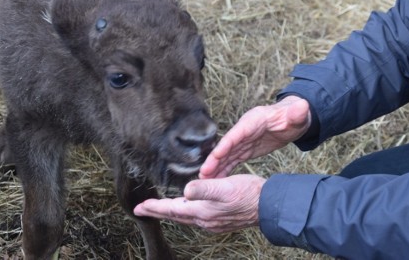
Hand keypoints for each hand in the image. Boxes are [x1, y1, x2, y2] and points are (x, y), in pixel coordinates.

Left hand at [133, 174, 264, 232]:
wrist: (268, 206)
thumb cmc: (248, 194)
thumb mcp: (225, 187)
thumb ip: (204, 188)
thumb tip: (185, 190)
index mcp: (202, 211)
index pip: (172, 209)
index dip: (155, 207)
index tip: (139, 207)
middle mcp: (205, 219)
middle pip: (176, 215)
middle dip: (158, 211)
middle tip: (143, 209)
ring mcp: (213, 221)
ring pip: (186, 216)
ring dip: (172, 211)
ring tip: (162, 207)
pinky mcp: (221, 219)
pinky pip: (197, 216)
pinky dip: (186, 211)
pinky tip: (190, 206)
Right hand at [200, 95, 310, 178]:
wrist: (293, 119)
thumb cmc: (294, 116)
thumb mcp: (298, 115)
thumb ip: (298, 113)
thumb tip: (303, 107)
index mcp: (255, 120)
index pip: (238, 133)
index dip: (226, 144)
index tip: (215, 155)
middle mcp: (245, 129)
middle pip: (227, 145)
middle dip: (215, 159)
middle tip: (203, 174)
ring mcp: (244, 139)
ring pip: (227, 155)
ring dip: (216, 167)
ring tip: (204, 180)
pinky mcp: (247, 148)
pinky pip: (233, 159)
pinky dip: (224, 169)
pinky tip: (216, 180)